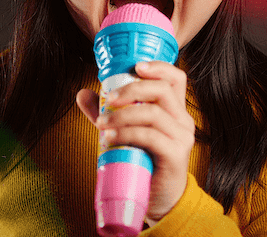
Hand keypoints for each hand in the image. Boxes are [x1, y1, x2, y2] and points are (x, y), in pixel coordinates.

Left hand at [76, 60, 194, 225]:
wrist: (159, 200)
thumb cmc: (144, 162)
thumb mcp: (124, 132)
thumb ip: (107, 113)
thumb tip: (83, 93)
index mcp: (175, 110)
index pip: (175, 78)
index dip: (158, 67)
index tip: (135, 66)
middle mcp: (183, 120)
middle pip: (162, 90)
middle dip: (132, 89)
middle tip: (108, 99)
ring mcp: (182, 137)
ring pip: (153, 113)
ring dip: (122, 115)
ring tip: (102, 124)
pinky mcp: (176, 155)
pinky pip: (150, 136)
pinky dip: (126, 134)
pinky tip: (110, 139)